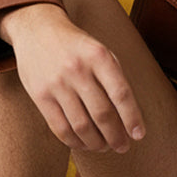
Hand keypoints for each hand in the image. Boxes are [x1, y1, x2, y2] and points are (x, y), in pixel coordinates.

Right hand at [0, 3, 144, 153]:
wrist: (37, 29)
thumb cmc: (77, 46)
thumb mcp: (100, 51)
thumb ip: (114, 79)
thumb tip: (130, 117)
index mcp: (99, 56)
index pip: (121, 93)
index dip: (132, 118)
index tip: (139, 135)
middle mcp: (78, 69)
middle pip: (102, 114)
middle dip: (116, 136)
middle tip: (123, 146)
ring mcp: (57, 83)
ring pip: (81, 126)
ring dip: (96, 143)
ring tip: (105, 147)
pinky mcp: (39, 95)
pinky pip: (60, 127)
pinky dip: (75, 142)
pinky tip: (84, 144)